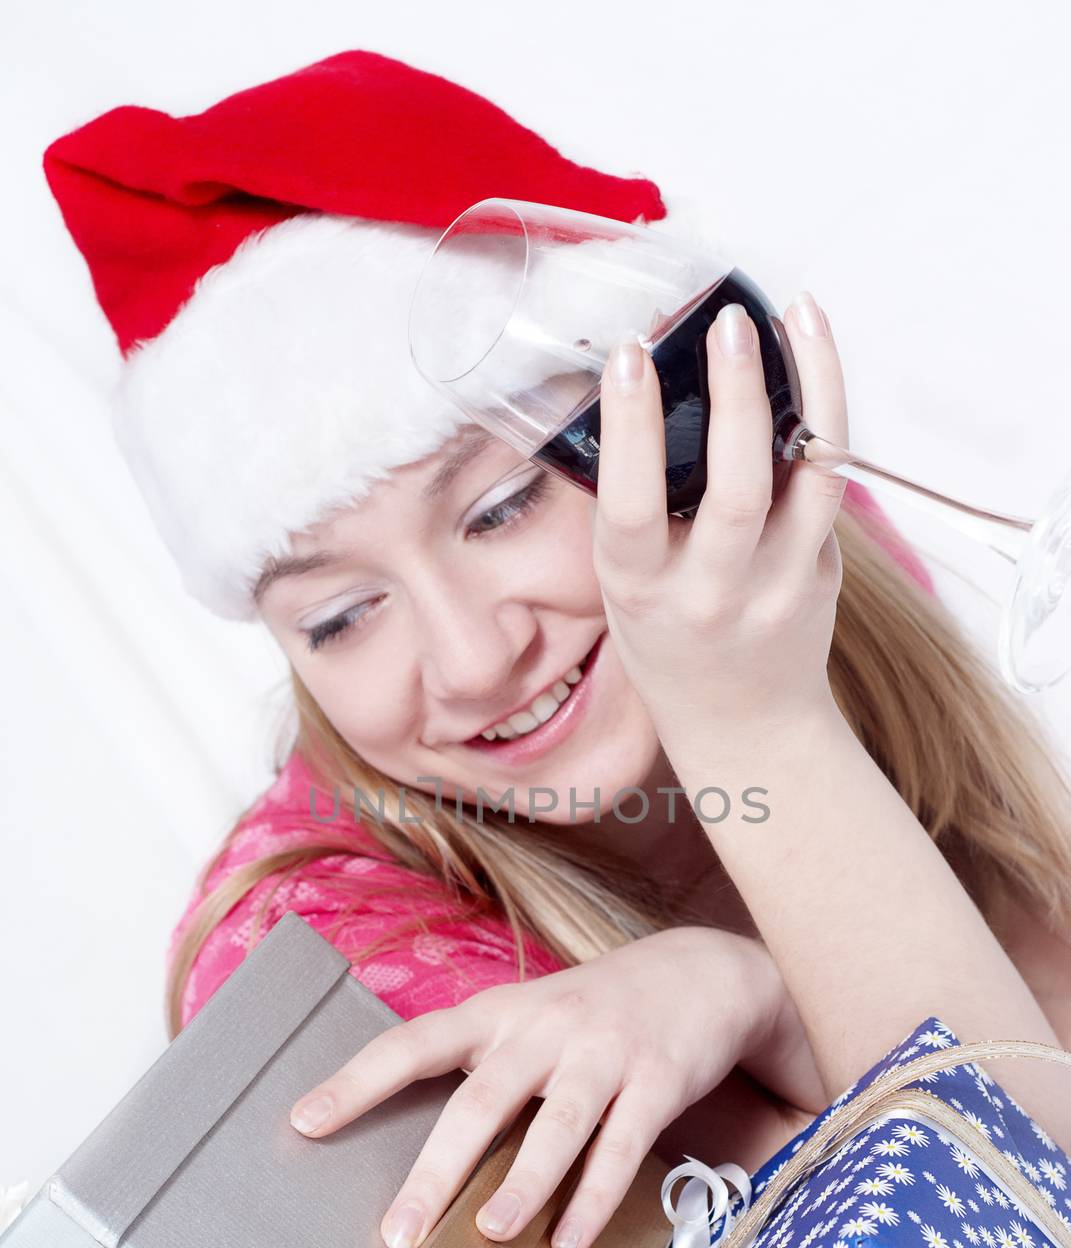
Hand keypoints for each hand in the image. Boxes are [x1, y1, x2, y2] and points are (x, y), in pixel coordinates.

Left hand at [289, 925, 796, 1247]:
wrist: (706, 972)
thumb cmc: (598, 1009)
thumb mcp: (533, 1015)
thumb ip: (485, 1065)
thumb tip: (421, 1148)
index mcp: (501, 1011)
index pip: (415, 1042)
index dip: (358, 1081)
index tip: (305, 1121)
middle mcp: (546, 1027)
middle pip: (480, 1099)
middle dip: (436, 1169)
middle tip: (397, 1232)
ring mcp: (604, 1052)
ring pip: (557, 1125)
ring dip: (523, 1185)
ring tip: (491, 1236)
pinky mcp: (659, 1080)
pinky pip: (623, 1148)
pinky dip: (596, 1198)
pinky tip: (570, 1241)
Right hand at [593, 292, 848, 749]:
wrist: (744, 721)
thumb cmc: (669, 637)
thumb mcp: (626, 585)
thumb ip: (634, 507)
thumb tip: (645, 382)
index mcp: (642, 591)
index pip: (632, 505)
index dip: (629, 427)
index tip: (631, 354)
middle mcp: (713, 591)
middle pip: (735, 490)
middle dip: (734, 398)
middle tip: (729, 324)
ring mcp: (780, 583)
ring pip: (808, 476)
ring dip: (809, 387)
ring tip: (797, 315)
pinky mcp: (825, 569)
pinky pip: (830, 479)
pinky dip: (827, 411)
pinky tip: (816, 355)